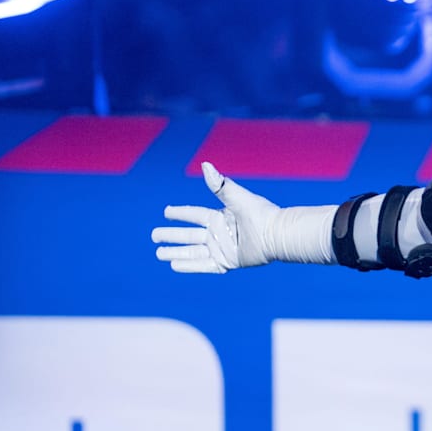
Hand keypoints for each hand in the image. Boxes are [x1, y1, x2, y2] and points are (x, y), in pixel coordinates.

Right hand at [152, 162, 277, 272]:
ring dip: (175, 252)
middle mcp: (219, 233)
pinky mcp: (227, 262)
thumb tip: (205, 165)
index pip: (194, 215)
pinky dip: (189, 265)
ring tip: (158, 253)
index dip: (179, 214)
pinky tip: (174, 265)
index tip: (165, 212)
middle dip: (171, 236)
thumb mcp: (237, 198)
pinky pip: (204, 265)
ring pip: (192, 251)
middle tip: (153, 236)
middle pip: (189, 235)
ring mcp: (222, 249)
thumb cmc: (261, 214)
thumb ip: (220, 185)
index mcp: (220, 217)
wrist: (277, 236)